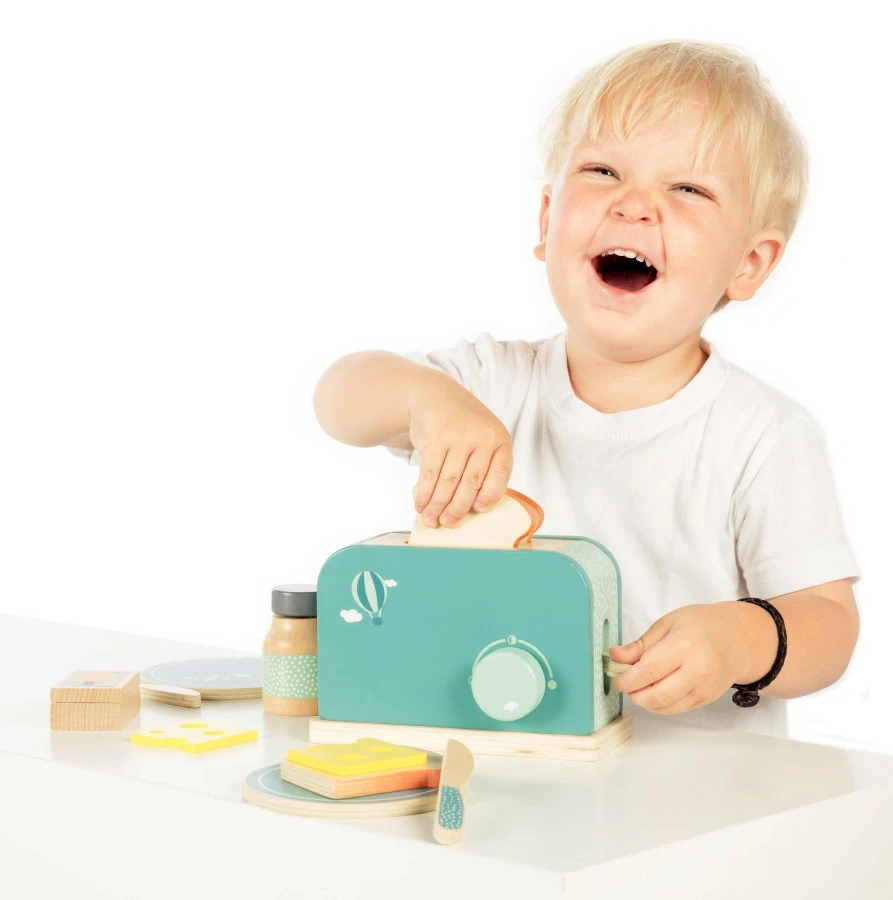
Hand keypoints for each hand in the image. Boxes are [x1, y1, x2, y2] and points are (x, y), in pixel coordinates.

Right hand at [408, 383, 512, 526]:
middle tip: (449, 524)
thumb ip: (484, 466)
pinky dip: (425, 492)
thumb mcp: (483, 438)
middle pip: (471, 482)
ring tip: (431, 519)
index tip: (478, 510)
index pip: (500, 475)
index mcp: (500, 440)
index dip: (490, 496)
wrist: (435, 396)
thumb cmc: (463, 426)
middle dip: (458, 508)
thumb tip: (473, 507)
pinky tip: (421, 504)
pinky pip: (430, 473)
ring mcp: (458, 436)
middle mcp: (482, 437)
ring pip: (448, 481)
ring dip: (438, 505)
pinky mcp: (435, 438)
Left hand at [608, 603, 751, 714]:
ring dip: (644, 701)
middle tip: (625, 683)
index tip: (616, 676)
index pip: (647, 672)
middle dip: (633, 693)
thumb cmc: (701, 625)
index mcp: (683, 646)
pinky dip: (659, 705)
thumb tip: (615, 656)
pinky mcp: (706, 700)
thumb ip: (640, 644)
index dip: (625, 679)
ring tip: (640, 686)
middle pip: (655, 696)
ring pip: (664, 707)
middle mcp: (696, 671)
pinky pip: (676, 709)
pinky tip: (655, 690)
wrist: (738, 639)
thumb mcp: (667, 624)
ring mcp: (703, 689)